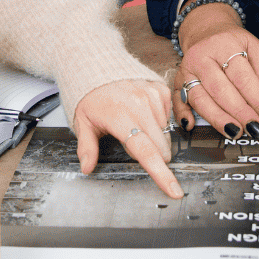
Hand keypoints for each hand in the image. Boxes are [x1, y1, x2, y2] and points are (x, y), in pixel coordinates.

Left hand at [73, 80, 182, 198]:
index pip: (144, 151)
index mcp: (119, 116)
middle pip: (160, 147)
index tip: (175, 190)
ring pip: (165, 134)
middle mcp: (139, 104)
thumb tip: (86, 167)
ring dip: (153, 137)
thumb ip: (87, 147)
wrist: (99, 67)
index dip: (161, 173)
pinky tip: (142, 113)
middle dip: (152, 155)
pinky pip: (168, 117)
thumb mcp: (83, 122)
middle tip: (130, 141)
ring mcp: (152, 94)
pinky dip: (157, 121)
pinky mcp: (160, 89)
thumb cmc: (91, 97)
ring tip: (133, 123)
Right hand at [172, 3, 258, 139]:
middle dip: (240, 113)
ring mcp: (187, 70)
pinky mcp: (177, 80)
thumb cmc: (231, 43)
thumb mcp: (253, 46)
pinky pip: (176, 99)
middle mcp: (202, 57)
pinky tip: (191, 125)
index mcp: (224, 45)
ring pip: (199, 98)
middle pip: (220, 89)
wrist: (206, 30)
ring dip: (218, 118)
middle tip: (255, 129)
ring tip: (235, 132)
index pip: (243, 77)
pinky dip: (181, 114)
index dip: (258, 101)